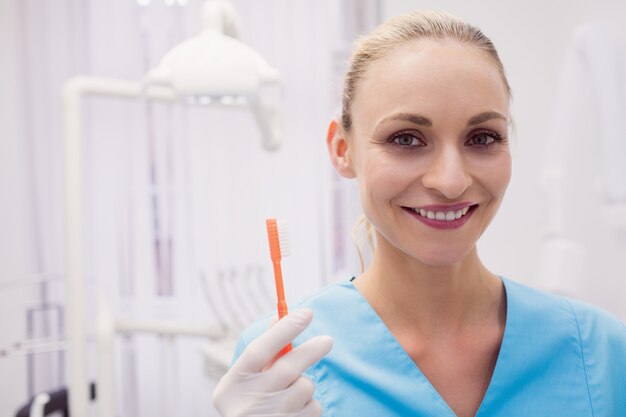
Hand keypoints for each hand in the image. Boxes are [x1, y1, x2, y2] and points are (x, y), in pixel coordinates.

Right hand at [212, 309, 332, 416]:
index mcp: (232, 385)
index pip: (258, 351)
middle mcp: (246, 404)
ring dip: (305, 384)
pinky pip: (314, 408)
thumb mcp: (247, 378)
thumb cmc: (251, 402)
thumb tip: (280, 315)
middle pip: (287, 368)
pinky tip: (296, 411)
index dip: (284, 330)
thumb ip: (264, 350)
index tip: (306, 313)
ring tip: (291, 394)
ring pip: (304, 388)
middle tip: (327, 340)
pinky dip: (311, 405)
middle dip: (310, 351)